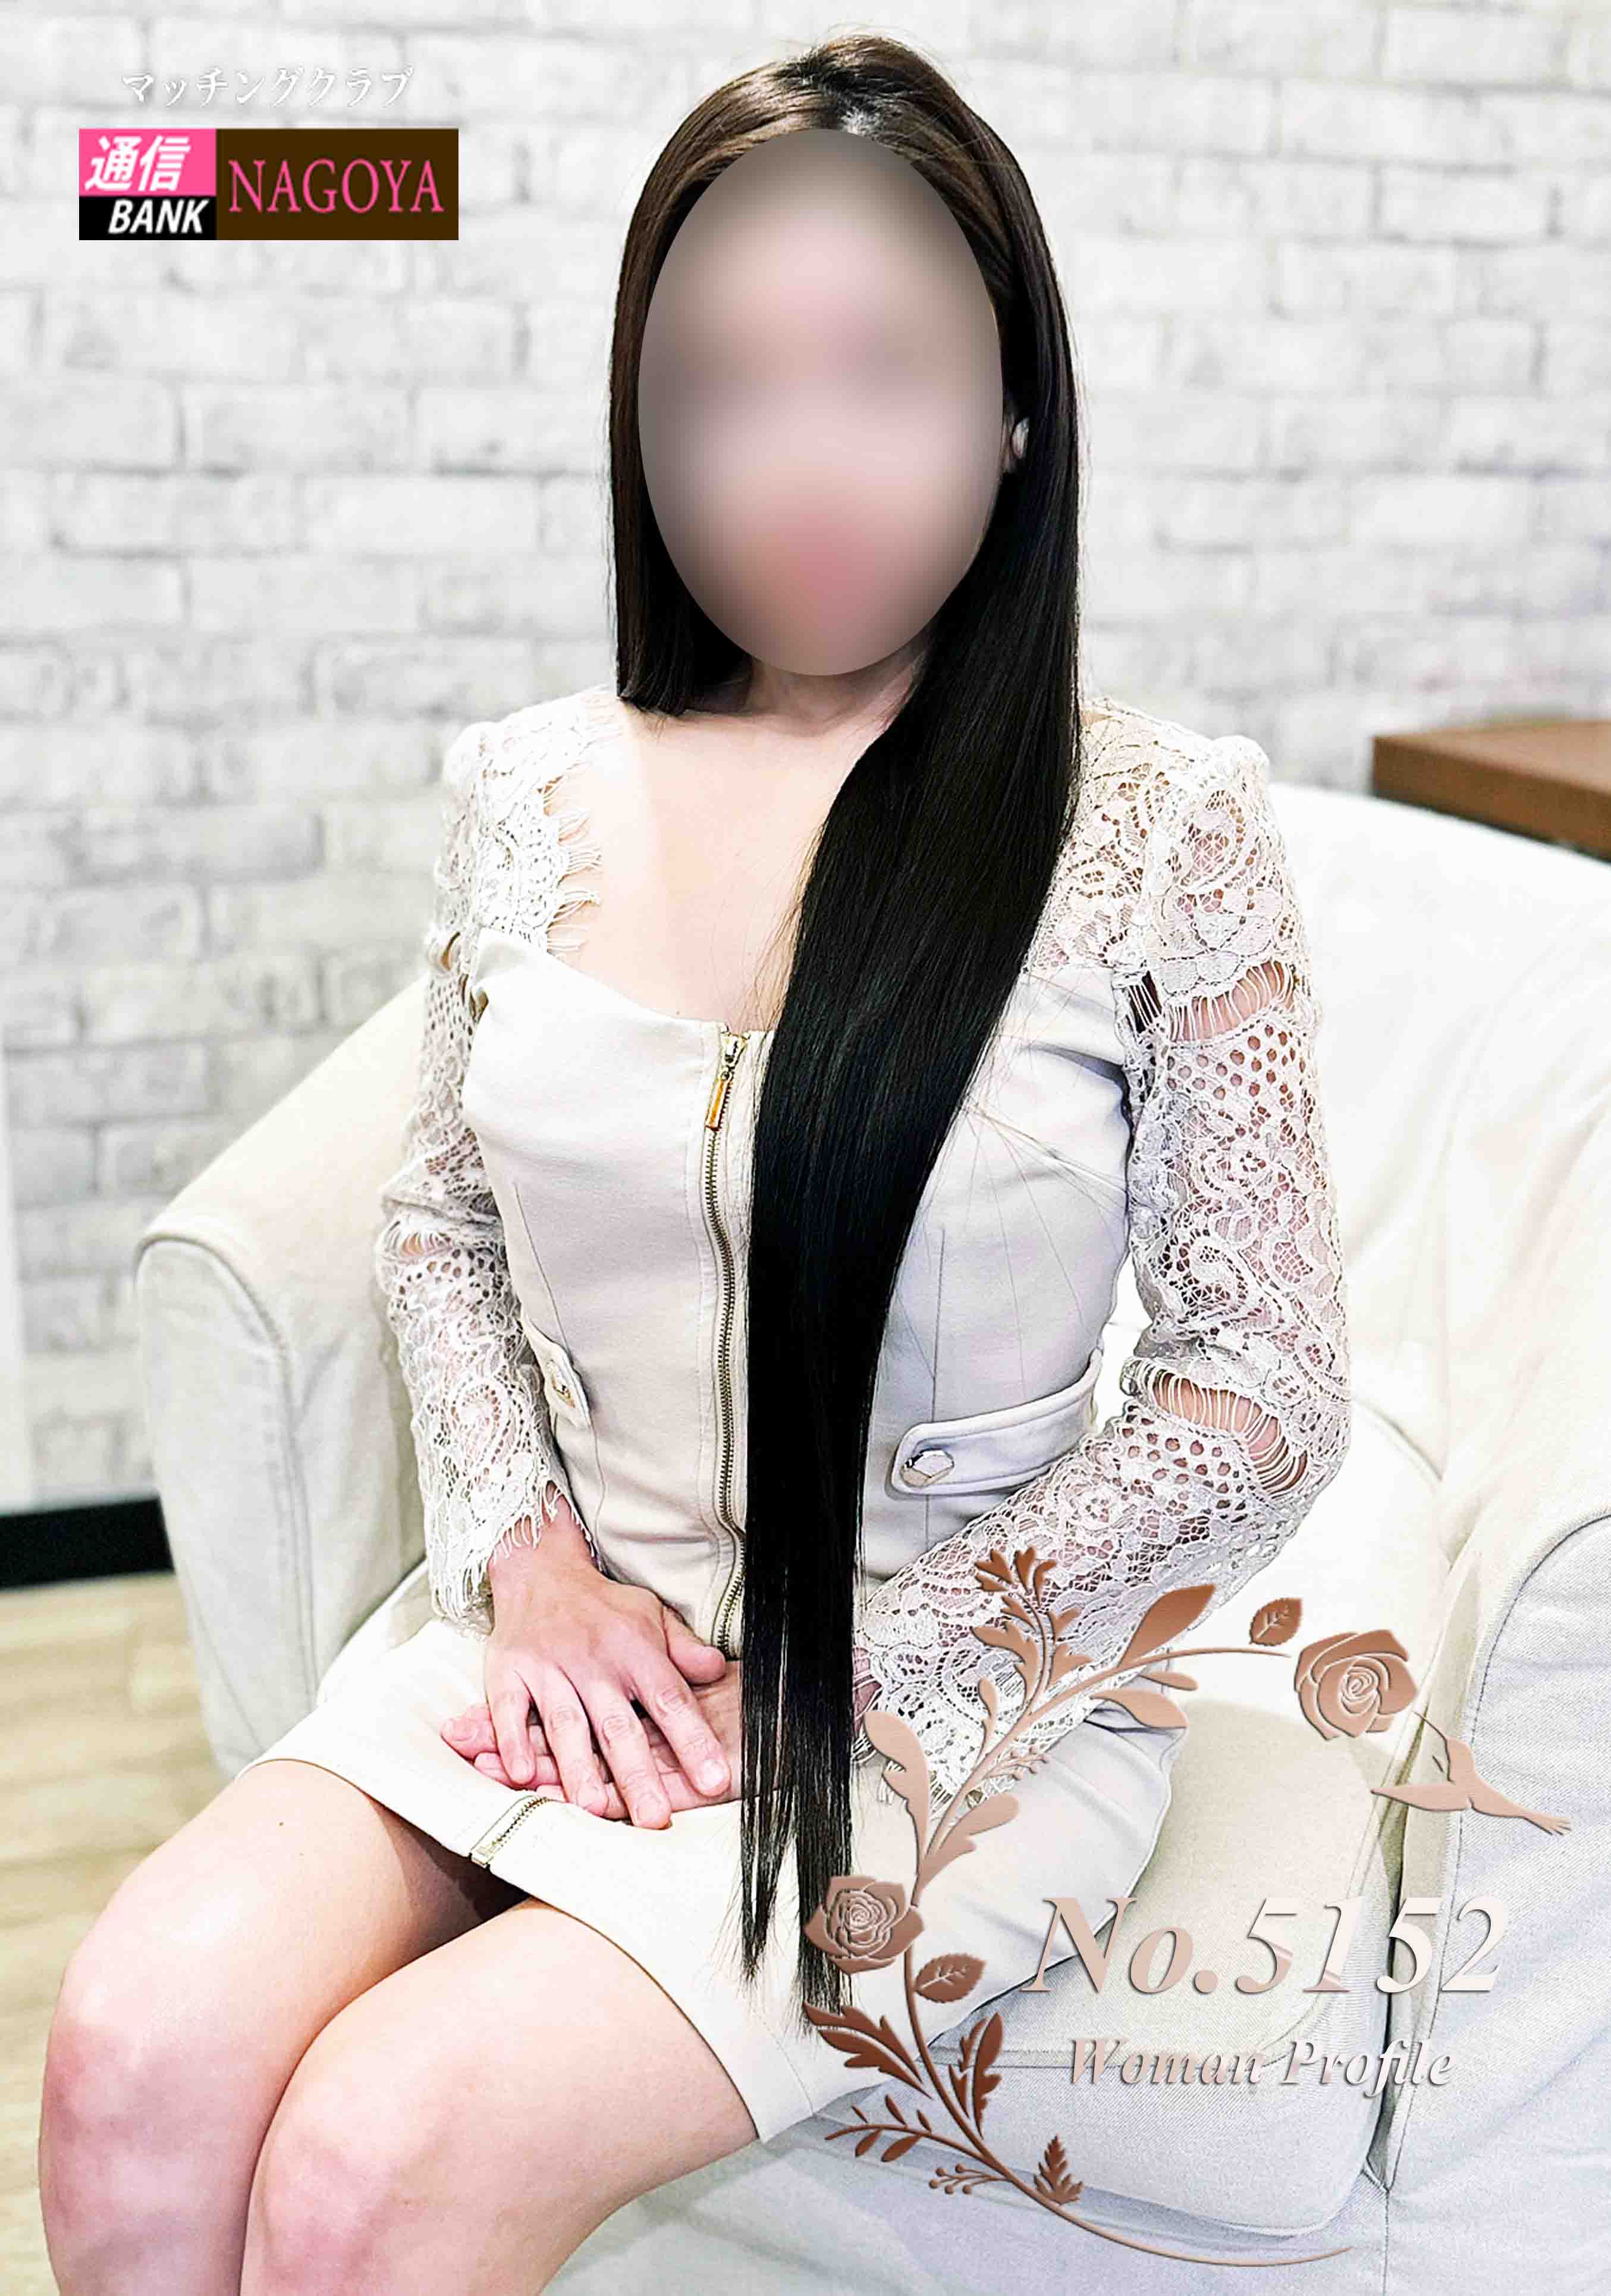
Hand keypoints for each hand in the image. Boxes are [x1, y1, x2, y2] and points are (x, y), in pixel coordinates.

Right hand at [440, 1496, 733, 1827]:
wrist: (540, 1569)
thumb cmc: (604, 1605)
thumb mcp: (652, 1616)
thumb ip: (684, 1649)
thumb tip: (718, 1671)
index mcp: (635, 1650)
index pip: (671, 1701)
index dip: (693, 1741)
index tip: (715, 1780)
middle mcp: (593, 1661)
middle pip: (618, 1725)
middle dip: (638, 1774)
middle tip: (656, 1819)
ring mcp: (548, 1666)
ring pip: (566, 1723)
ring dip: (578, 1767)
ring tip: (595, 1807)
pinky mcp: (508, 1671)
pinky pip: (509, 1710)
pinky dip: (513, 1741)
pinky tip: (523, 1774)